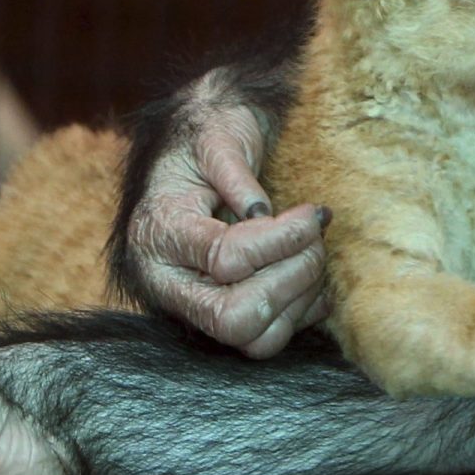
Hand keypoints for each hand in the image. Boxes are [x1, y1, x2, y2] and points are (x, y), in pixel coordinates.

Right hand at [123, 102, 331, 355]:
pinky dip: (301, 311)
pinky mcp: (222, 315)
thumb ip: (233, 168)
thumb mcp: (215, 133)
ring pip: (253, 338)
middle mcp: (167, 280)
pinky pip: (267, 340)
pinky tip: (313, 275)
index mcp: (158, 232)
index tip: (313, 213)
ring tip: (315, 251)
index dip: (281, 240)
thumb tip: (259, 212)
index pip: (225, 259)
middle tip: (315, 238)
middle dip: (291, 278)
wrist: (195, 148)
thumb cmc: (206, 135)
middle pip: (235, 317)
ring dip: (300, 297)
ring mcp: (193, 305)